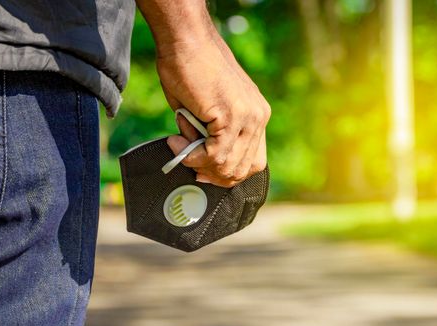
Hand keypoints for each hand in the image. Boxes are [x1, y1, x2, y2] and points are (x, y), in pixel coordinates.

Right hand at [158, 32, 269, 187]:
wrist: (186, 41)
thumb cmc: (191, 70)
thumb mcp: (210, 111)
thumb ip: (214, 137)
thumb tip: (202, 163)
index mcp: (257, 115)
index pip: (253, 162)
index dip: (229, 174)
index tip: (205, 173)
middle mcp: (258, 116)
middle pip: (242, 169)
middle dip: (212, 174)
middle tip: (189, 163)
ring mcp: (248, 116)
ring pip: (228, 164)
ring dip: (198, 163)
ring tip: (180, 144)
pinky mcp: (232, 115)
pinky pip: (214, 153)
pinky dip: (192, 155)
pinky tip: (177, 141)